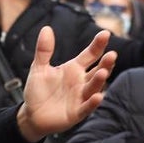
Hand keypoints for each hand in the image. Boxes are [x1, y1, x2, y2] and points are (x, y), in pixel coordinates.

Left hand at [16, 27, 115, 142]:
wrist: (31, 115)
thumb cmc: (38, 90)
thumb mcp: (38, 68)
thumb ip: (44, 50)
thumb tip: (46, 28)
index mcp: (74, 69)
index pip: (90, 54)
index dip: (97, 45)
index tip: (105, 33)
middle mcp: (81, 82)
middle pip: (97, 70)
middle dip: (105, 63)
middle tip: (112, 54)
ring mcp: (80, 97)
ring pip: (94, 88)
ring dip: (99, 81)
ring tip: (104, 72)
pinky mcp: (77, 112)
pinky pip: (86, 107)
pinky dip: (92, 103)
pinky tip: (98, 96)